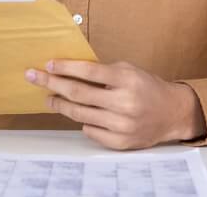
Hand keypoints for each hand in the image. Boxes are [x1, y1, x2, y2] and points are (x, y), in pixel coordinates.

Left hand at [25, 60, 205, 149]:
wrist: (172, 112)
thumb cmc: (146, 87)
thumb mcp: (128, 70)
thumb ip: (102, 72)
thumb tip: (68, 70)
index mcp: (126, 80)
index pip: (88, 71)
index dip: (65, 67)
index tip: (48, 64)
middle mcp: (124, 103)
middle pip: (78, 94)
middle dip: (52, 83)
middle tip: (34, 77)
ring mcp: (122, 125)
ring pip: (79, 114)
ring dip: (60, 104)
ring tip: (49, 97)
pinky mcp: (120, 142)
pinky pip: (90, 131)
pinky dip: (81, 122)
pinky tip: (77, 114)